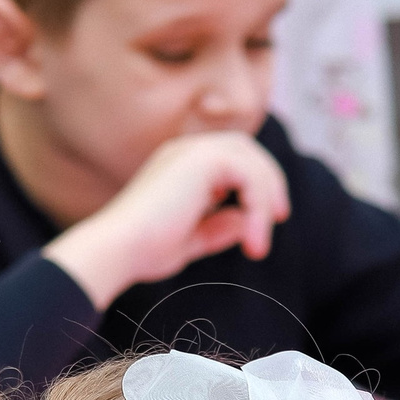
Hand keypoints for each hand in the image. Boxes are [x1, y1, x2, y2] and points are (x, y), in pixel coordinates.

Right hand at [43, 132, 291, 310]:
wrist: (119, 249)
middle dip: (269, 181)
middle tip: (280, 217)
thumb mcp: (190, 240)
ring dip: (265, 200)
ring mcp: (192, 151)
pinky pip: (250, 176)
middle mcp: (185, 151)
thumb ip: (218, 228)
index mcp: (179, 165)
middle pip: (246, 149)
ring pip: (251, 161)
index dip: (255, 183)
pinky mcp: (202, 160)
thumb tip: (244, 220)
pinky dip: (258, 208)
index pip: (230, 159)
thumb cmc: (144, 250)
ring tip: (259, 243)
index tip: (268, 220)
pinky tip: (252, 238)